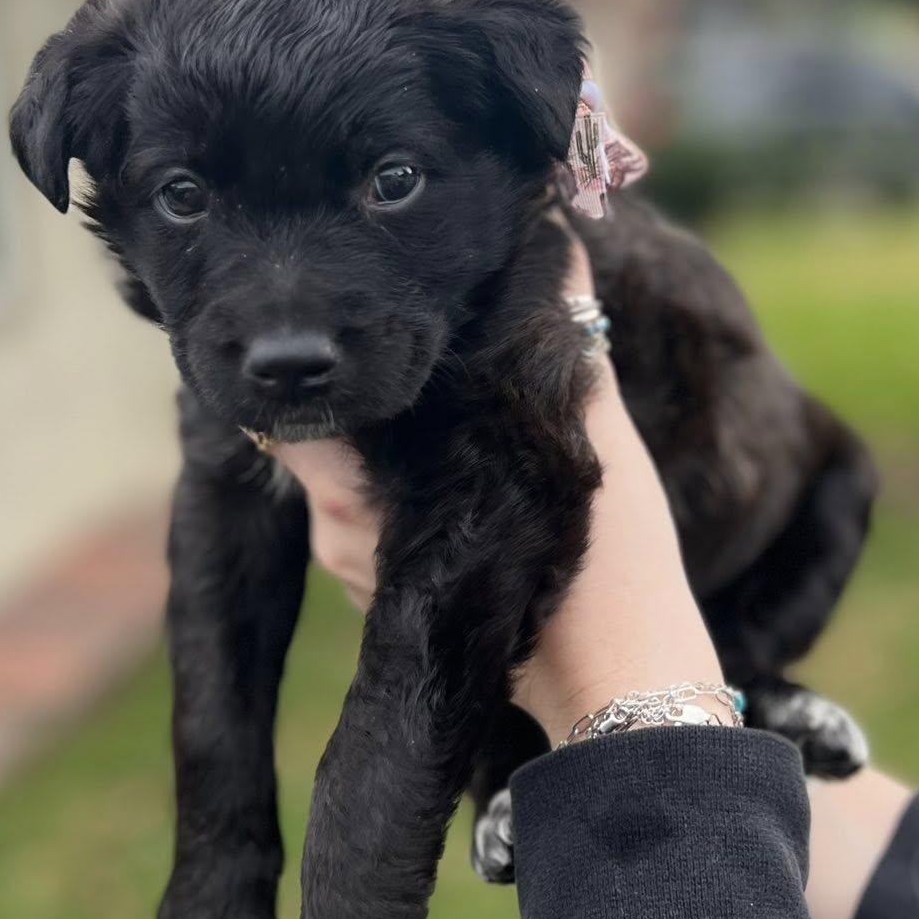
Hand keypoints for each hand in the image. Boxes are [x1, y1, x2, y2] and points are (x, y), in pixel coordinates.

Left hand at [270, 240, 723, 743]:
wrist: (617, 683)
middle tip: (426, 375)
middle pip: (323, 447)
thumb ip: (560, 334)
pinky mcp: (382, 610)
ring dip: (387, 462)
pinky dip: (402, 509)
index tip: (365, 336)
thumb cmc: (602, 559)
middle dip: (367, 411)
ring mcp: (357, 580)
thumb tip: (557, 235)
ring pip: (346, 495)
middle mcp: (341, 536)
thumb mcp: (587, 431)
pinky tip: (459, 492)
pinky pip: (370, 539)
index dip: (329, 374)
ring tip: (452, 428)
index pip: (301, 413)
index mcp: (361, 489)